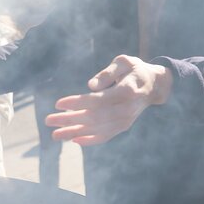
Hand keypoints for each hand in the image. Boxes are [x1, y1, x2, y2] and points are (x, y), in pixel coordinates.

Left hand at [45, 55, 172, 145]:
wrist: (154, 85)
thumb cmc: (135, 70)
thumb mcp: (124, 62)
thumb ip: (108, 73)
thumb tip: (91, 85)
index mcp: (127, 91)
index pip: (98, 100)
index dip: (77, 103)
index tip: (58, 104)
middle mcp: (126, 109)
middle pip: (94, 117)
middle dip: (69, 120)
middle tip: (48, 120)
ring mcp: (126, 120)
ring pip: (97, 130)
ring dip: (74, 132)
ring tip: (55, 134)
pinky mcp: (124, 126)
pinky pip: (105, 136)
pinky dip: (89, 140)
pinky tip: (74, 140)